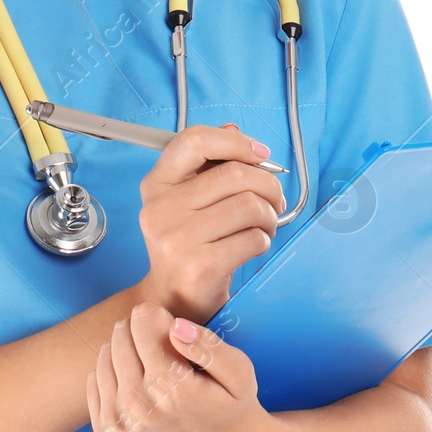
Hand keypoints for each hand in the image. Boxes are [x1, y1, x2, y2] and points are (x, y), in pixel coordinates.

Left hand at [87, 301, 267, 431]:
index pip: (142, 324)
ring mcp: (121, 426)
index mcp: (173, 389)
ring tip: (149, 360)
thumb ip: (210, 346)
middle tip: (160, 341)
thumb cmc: (231, 402)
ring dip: (123, 350)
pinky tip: (135, 380)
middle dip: (138, 329)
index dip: (157, 316)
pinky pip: (94, 381)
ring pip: (104, 357)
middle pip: (120, 338)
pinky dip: (110, 373)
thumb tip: (175, 327)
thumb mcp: (239, 369)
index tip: (169, 323)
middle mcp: (141, 410)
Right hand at [136, 122, 285, 321]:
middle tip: (274, 200)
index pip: (194, 141)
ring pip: (248, 205)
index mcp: (157, 185)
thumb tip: (235, 131)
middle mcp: (160, 209)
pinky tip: (255, 245)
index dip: (235, 143)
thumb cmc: (189, 244)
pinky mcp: (200, 265)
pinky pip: (253, 238)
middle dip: (267, 185)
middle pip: (234, 174)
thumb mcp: (188, 200)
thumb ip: (209, 165)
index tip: (260, 154)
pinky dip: (264, 240)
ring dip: (269, 215)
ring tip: (265, 225)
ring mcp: (177, 238)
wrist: (172, 300)